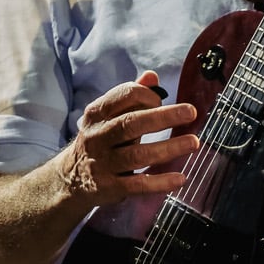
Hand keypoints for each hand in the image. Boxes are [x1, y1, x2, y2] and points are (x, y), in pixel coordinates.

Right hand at [60, 72, 197, 203]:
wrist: (71, 178)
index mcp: (97, 114)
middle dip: (163, 116)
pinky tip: (180, 179)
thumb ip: (131, 97)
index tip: (163, 100)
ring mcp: (102, 163)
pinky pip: (137, 184)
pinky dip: (159, 183)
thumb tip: (152, 76)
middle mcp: (97, 137)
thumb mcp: (108, 116)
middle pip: (131, 123)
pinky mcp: (109, 187)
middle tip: (190, 112)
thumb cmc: (100, 141)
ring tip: (193, 142)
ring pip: (137, 155)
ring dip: (167, 148)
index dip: (148, 95)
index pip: (124, 96)